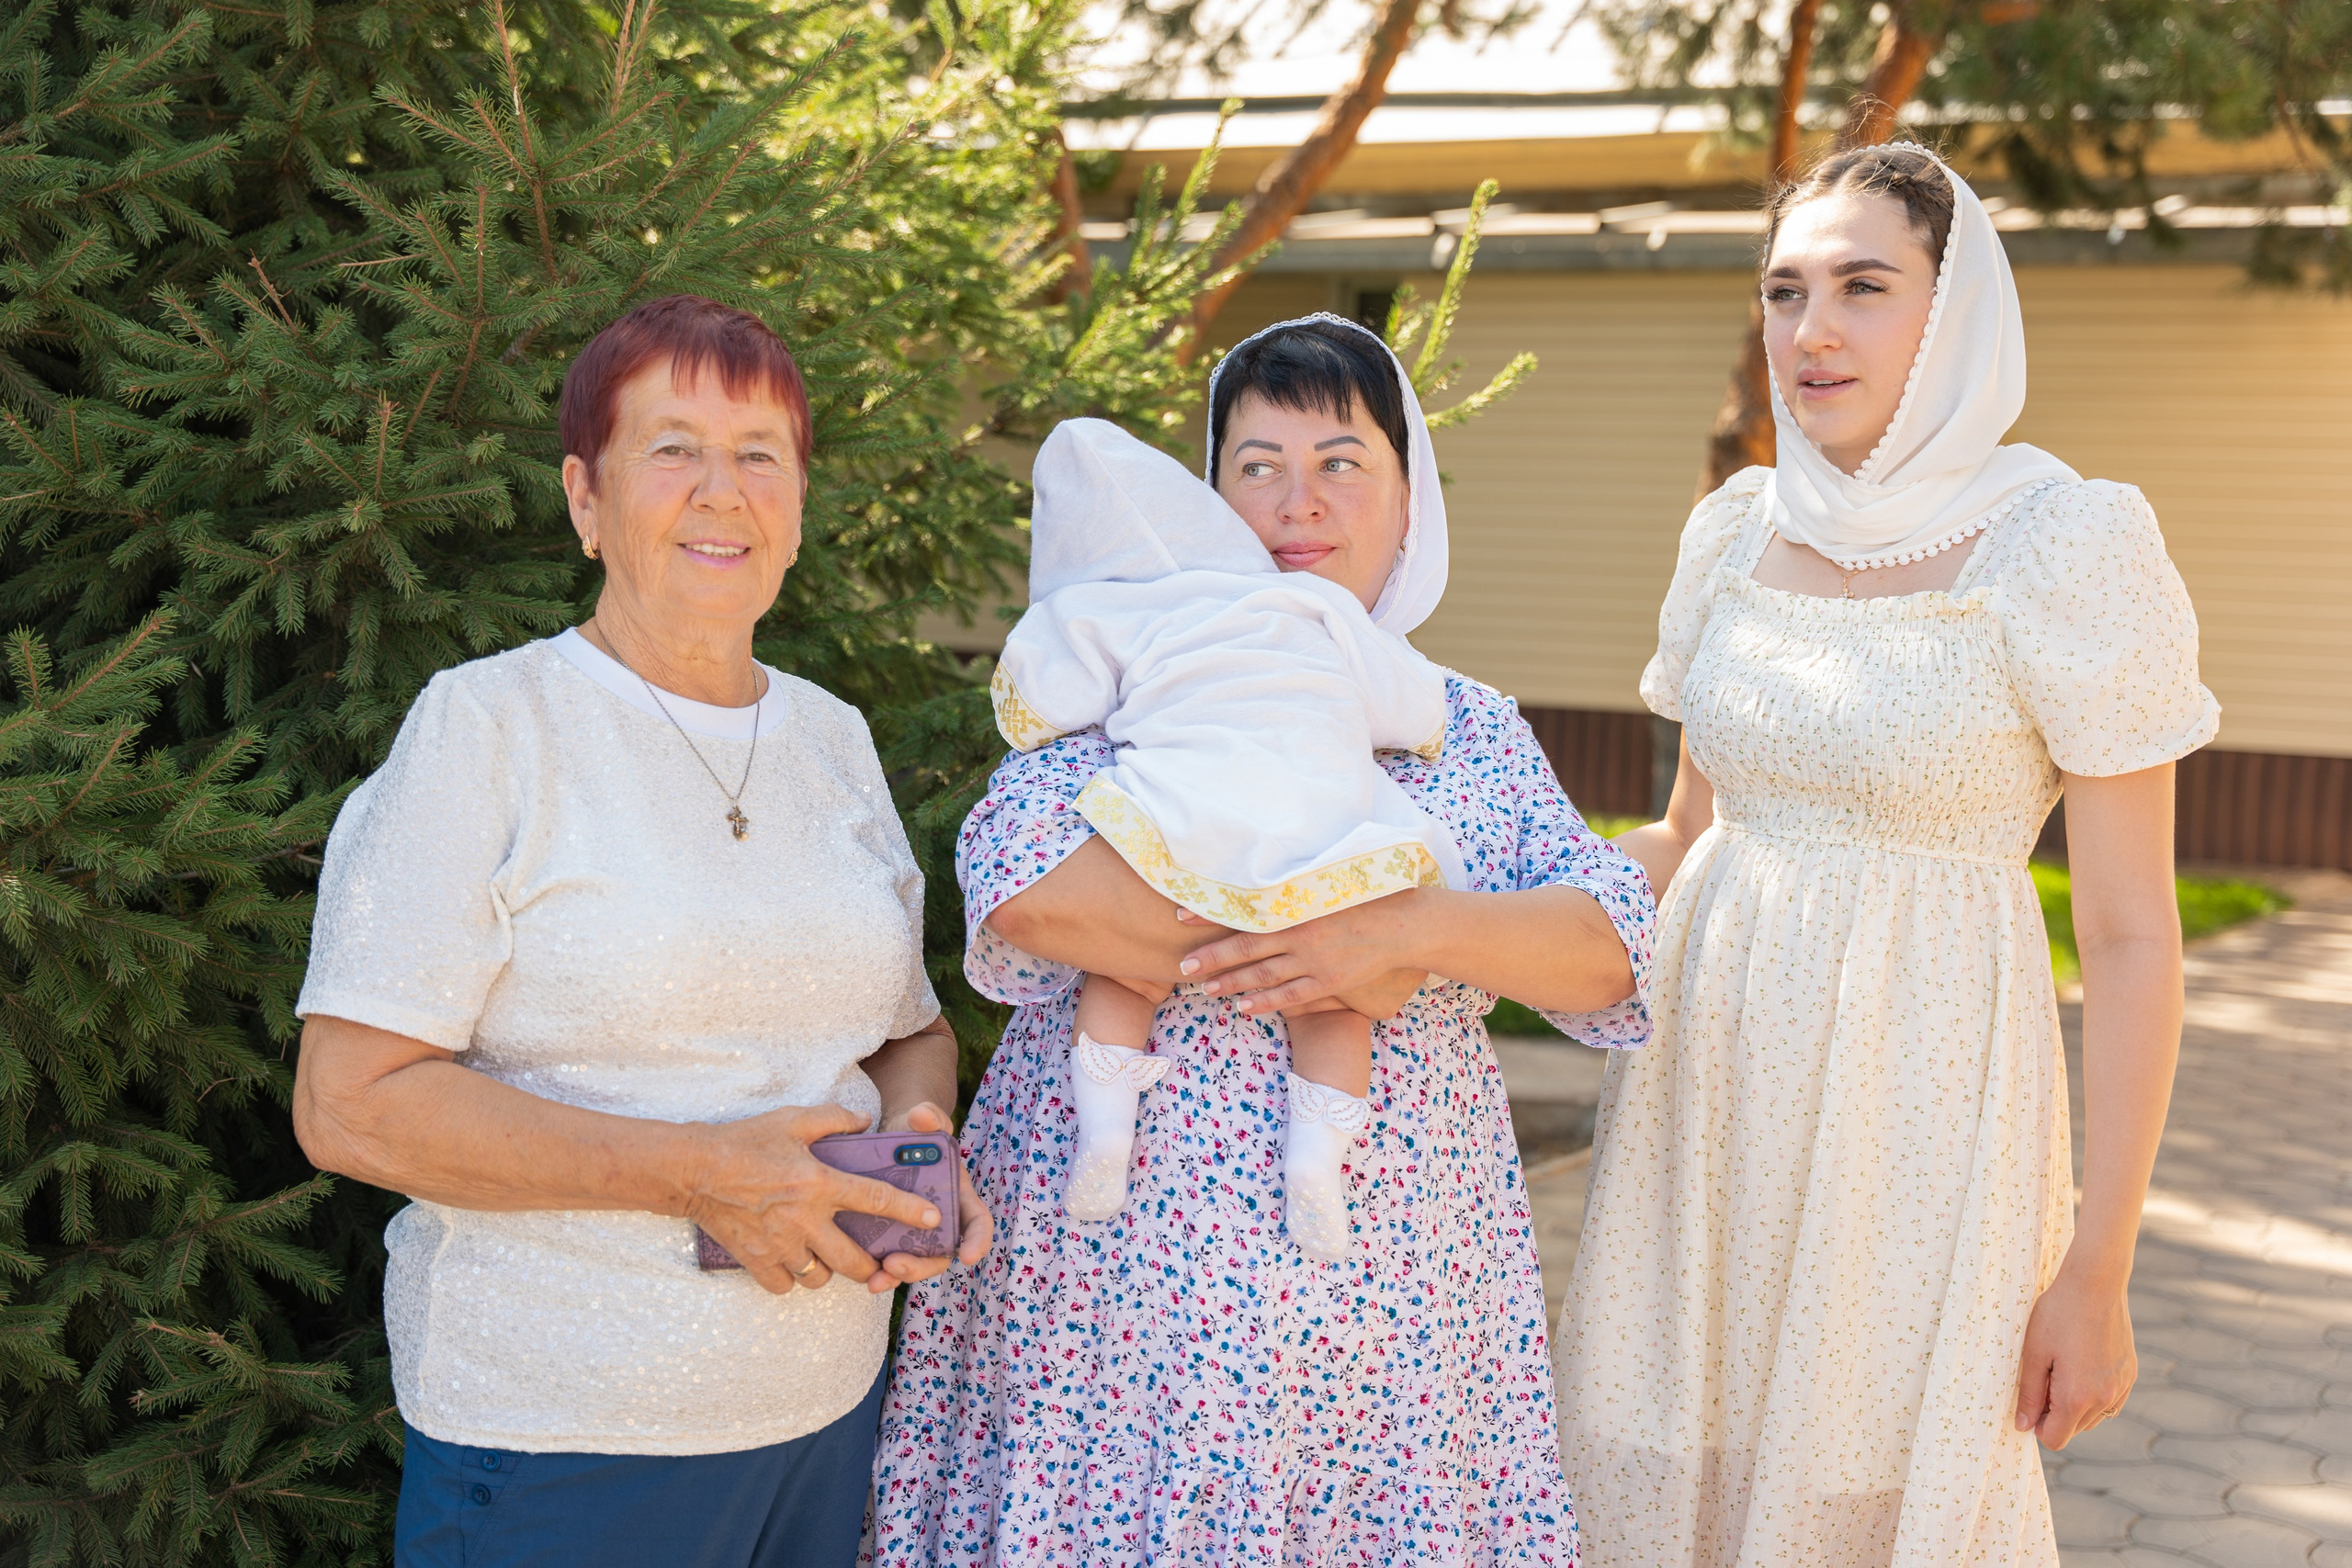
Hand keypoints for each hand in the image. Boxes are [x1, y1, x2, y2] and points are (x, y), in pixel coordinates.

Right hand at [682, 1103, 943, 1296]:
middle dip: (871, 1265)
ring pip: (820, 1278)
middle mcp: (804, 1219)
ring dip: (829, 1271)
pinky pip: (785, 1286)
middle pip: (853, 1261)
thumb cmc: (745, 1141)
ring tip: (826, 1256)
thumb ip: (835, 1119)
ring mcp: (779, 1244)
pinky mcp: (755, 1260)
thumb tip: (865, 1122)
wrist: (693, 1170)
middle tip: (874, 1259)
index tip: (933, 1219)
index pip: (874, 1198)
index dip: (908, 1210)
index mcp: (818, 1183)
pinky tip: (792, 1262)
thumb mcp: (792, 1119)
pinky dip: (792, 1279)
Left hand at [867, 1101, 993, 1291]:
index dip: (977, 1241)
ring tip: (875, 1280)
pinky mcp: (889, 1235)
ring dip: (896, 1275)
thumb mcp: (923, 1121)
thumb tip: (922, 1115)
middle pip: (941, 1253)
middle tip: (896, 1265)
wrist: (889, 1138)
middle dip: (921, 1266)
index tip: (968, 1256)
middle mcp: (940, 1219)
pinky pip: (888, 1259)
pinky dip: (877, 1271)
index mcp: (958, 1195)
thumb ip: (930, 1116)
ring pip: (913, 1262)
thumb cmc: (915, 1131)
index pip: (978, 1222)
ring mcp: (914, 1231)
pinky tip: (861, 1276)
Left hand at [1177, 894, 1430, 1021]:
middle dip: (1212, 958)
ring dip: (1231, 983)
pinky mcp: (1328, 982)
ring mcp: (1314, 962)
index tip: (1180, 915)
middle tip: (1183, 967)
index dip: (1210, 915)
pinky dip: (1264, 1001)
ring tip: (1205, 988)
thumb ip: (1293, 887)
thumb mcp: (1326, 885)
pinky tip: (1242, 1006)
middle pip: (1245, 949)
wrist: (1404, 925)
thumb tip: (1260, 880)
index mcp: (1296, 907)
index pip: (1242, 911)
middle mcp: (1300, 935)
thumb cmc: (1366, 898)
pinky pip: (1289, 996)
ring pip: (1262, 976)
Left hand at [2014, 1264, 2137, 1448]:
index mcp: (2077, 1397)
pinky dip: (2094, 1395)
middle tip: (2045, 1375)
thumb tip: (2024, 1427)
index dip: (2037, 1424)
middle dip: (2055, 1413)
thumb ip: (2030, 1394)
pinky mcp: (2130, 1375)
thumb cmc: (2058, 1315)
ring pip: (2093, 1418)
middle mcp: (2105, 1399)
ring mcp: (2121, 1388)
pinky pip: (2110, 1402)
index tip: (2031, 1400)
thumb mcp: (2034, 1353)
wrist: (2096, 1285)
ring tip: (2063, 1367)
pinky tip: (2083, 1365)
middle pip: (2074, 1430)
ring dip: (2076, 1405)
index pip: (2055, 1438)